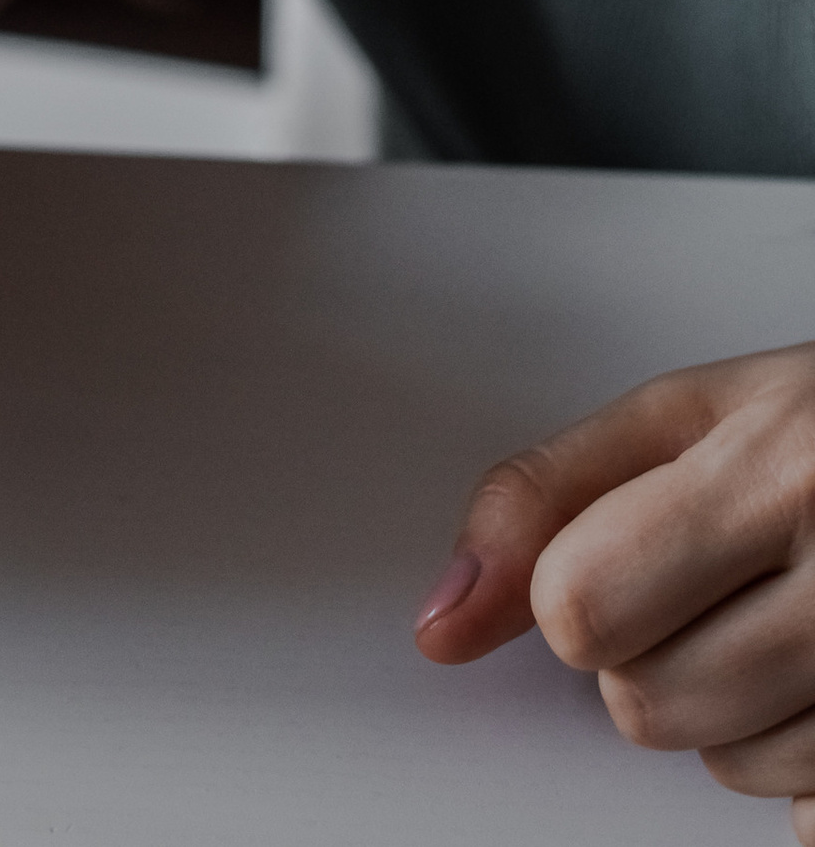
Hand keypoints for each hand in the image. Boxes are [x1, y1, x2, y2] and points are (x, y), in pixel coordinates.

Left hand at [417, 343, 814, 828]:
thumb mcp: (681, 414)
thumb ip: (544, 499)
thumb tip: (443, 621)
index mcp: (775, 470)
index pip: (582, 605)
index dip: (576, 585)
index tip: (619, 549)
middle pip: (645, 703)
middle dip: (650, 649)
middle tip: (713, 579)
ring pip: (727, 769)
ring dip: (728, 709)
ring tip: (777, 616)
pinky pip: (808, 815)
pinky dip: (801, 761)